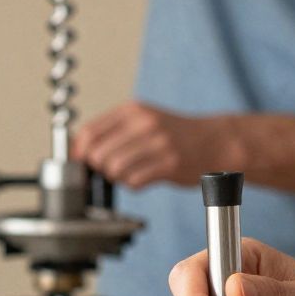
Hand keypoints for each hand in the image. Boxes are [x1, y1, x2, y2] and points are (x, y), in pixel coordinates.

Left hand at [73, 102, 228, 190]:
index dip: (80, 152)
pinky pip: (135, 181)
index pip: (89, 132)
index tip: (81, 162)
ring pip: (115, 169)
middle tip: (110, 170)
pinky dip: (133, 185)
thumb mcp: (143, 119)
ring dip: (117, 178)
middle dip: (99, 168)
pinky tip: (142, 179)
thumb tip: (81, 149)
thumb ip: (114, 130)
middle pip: (98, 154)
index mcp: (132, 110)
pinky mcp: (170, 164)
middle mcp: (144, 124)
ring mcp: (158, 143)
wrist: (214, 140)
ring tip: (129, 174)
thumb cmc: (175, 133)